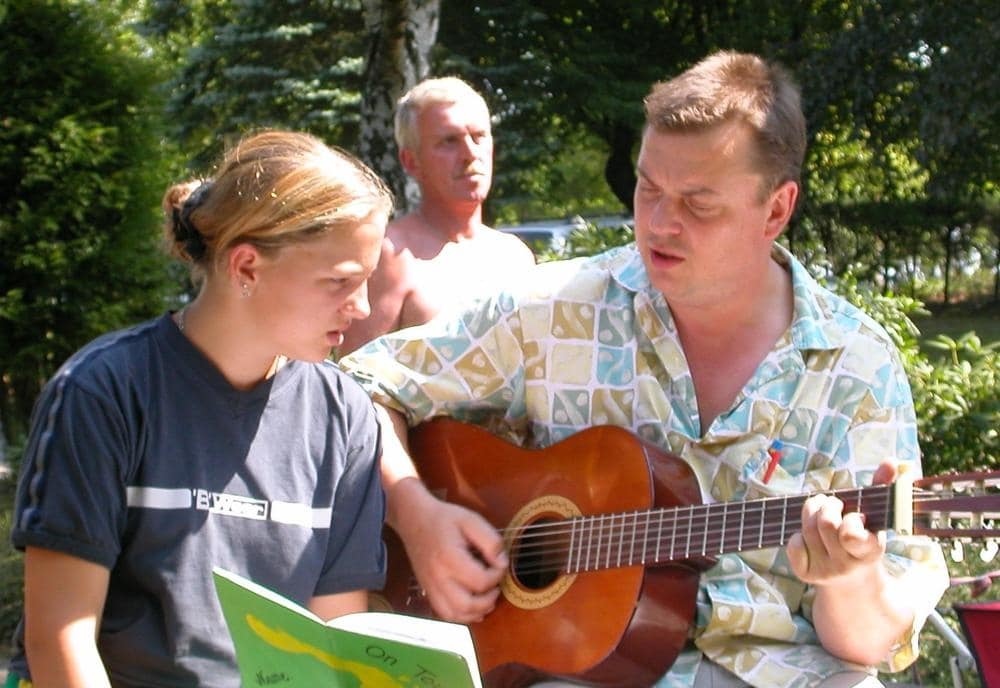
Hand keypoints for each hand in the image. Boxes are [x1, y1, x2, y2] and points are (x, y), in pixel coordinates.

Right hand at [393, 483, 507, 622]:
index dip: (497, 575)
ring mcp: (431, 586)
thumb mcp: (471, 519)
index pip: (480, 581)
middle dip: (488, 600)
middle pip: (466, 605)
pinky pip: (445, 614)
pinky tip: (473, 605)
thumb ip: (490, 540)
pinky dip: (462, 615)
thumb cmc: (444, 519)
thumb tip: (501, 562)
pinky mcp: (428, 590)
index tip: (499, 563)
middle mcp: (438, 576)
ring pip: (455, 615)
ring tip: (487, 597)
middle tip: (496, 585)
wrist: (414, 520)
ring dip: (476, 611)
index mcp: (449, 557)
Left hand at [787, 462, 896, 585]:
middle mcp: (847, 564)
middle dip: (827, 506)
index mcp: (869, 550)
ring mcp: (826, 571)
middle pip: (825, 524)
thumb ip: (882, 489)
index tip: (856, 515)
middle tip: (832, 503)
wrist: (852, 578)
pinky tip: (809, 533)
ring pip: (808, 530)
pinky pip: (794, 544)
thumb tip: (890, 461)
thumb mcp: (876, 517)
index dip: (850, 519)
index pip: (850, 533)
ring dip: (811, 513)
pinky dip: (798, 533)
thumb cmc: (863, 537)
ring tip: (820, 509)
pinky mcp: (806, 574)